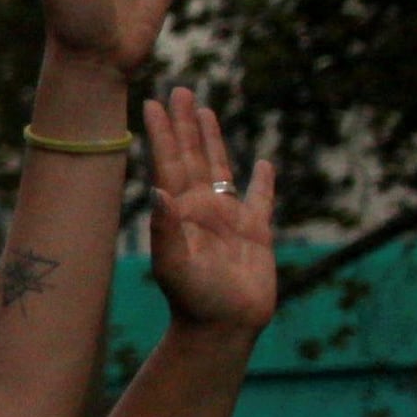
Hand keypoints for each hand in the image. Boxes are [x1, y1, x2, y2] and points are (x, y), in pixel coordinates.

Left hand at [143, 90, 276, 334]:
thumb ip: (166, 230)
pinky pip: (261, 200)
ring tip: (206, 110)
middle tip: (178, 89)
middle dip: (185, 123)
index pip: (168, 162)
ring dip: (214, 139)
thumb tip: (158, 192)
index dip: (161, 132)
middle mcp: (200, 208)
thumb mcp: (174, 266)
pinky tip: (265, 164)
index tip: (151, 102)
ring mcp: (228, 218)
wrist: (223, 327)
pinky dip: (263, 182)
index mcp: (178, 211)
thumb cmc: (194, 300)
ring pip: (222, 167)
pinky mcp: (256, 233)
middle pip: (192, 155)